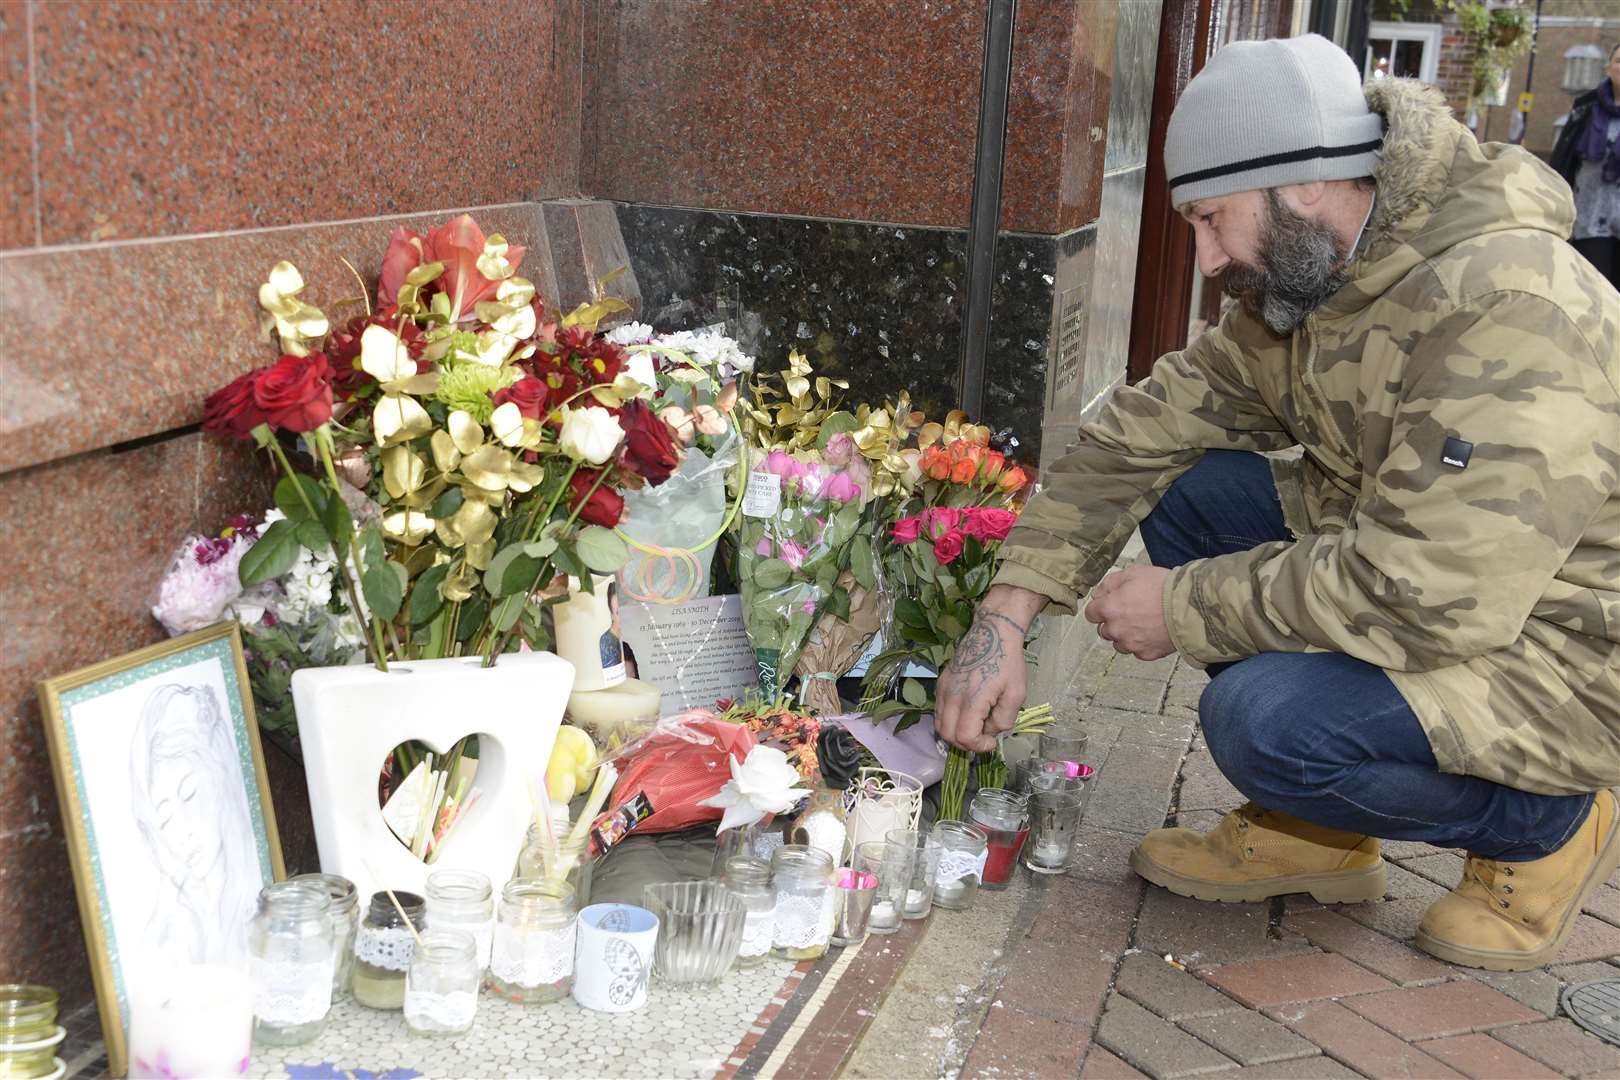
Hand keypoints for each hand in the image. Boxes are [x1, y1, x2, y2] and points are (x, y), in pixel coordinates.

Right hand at [935, 585, 1044, 751]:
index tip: (992, 740)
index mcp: (972, 699)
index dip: (978, 746)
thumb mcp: (1016, 694)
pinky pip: (938, 712)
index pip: (964, 737)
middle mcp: (952, 696)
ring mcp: (943, 689)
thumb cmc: (1008, 663)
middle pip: (947, 735)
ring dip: (956, 733)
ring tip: (976, 725)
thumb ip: (1004, 720)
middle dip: (965, 744)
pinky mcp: (940, 684)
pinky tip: (967, 713)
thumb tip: (991, 732)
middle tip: (983, 736)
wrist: (992, 633)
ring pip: (939, 725)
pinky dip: (950, 720)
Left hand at [1083, 566, 1173, 659]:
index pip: (1091, 614)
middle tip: (1132, 612)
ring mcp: (1131, 644)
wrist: (1190, 607)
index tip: (1110, 604)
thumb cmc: (1163, 587)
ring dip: (1126, 635)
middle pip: (1104, 630)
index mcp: (1109, 609)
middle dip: (1113, 622)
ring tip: (1144, 623)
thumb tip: (1098, 593)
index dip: (1100, 607)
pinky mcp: (1146, 654)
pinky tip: (1153, 632)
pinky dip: (1142, 644)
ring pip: (1119, 643)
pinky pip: (1137, 651)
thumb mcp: (1133, 572)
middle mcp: (1116, 630)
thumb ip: (1110, 583)